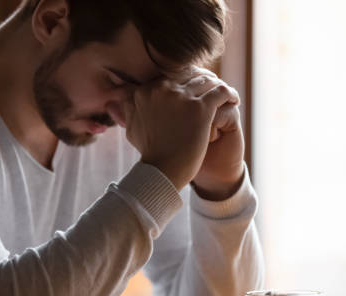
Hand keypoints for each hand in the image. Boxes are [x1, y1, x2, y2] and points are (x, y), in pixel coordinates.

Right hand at [110, 69, 238, 191]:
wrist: (163, 171)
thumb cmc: (149, 152)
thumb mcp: (131, 127)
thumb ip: (126, 108)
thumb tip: (111, 99)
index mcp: (146, 90)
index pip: (173, 74)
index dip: (186, 78)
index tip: (195, 87)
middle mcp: (163, 88)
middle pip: (191, 74)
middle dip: (203, 80)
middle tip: (213, 88)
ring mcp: (182, 97)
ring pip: (208, 81)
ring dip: (217, 86)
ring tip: (225, 95)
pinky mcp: (201, 109)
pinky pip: (221, 92)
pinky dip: (229, 94)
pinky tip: (234, 100)